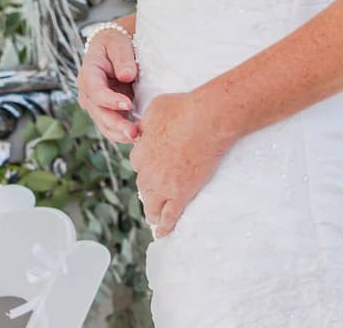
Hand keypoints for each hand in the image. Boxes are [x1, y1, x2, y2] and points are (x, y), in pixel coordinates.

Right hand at [76, 28, 139, 142]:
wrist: (112, 50)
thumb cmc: (115, 44)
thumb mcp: (119, 44)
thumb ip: (123, 58)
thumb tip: (127, 75)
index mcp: (88, 73)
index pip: (96, 91)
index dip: (110, 100)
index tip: (128, 104)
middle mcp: (88, 93)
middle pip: (99, 113)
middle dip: (116, 125)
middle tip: (134, 133)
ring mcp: (95, 105)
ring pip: (105, 125)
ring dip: (120, 134)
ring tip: (139, 138)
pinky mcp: (106, 113)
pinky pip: (112, 128)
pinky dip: (123, 134)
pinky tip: (138, 137)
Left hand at [129, 90, 229, 237]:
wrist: (205, 120)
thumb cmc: (182, 109)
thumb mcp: (155, 109)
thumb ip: (147, 123)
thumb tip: (144, 127)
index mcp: (139, 151)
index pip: (137, 162)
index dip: (146, 163)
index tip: (153, 163)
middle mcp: (147, 171)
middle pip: (143, 185)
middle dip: (149, 188)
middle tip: (155, 192)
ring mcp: (163, 186)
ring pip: (152, 205)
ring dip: (152, 212)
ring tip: (154, 219)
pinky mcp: (181, 194)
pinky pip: (170, 216)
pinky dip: (165, 226)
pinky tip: (163, 233)